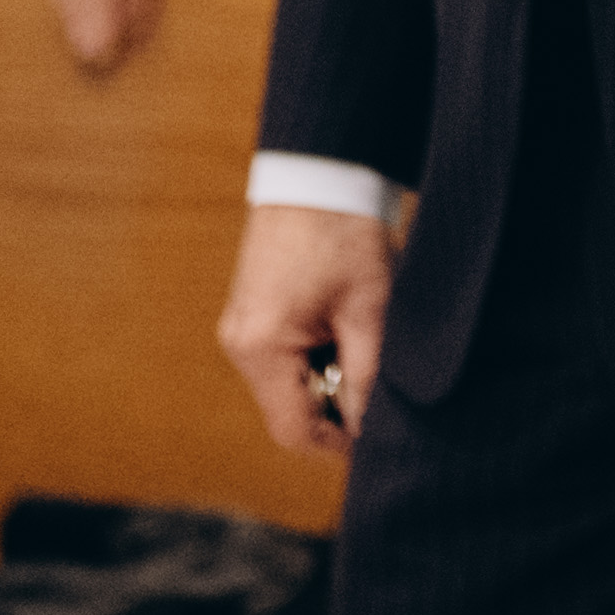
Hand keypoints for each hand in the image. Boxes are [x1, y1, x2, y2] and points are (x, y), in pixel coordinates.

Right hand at [217, 200, 396, 459]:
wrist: (318, 172)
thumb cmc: (343, 232)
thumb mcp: (369, 308)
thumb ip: (367, 375)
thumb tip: (370, 425)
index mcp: (262, 346)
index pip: (293, 429)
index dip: (336, 442)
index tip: (373, 435)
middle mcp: (239, 344)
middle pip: (287, 410)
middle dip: (332, 407)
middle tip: (374, 382)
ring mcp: (240, 328)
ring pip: (285, 385)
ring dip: (324, 379)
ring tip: (360, 342)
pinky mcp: (250, 314)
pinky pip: (280, 359)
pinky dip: (312, 357)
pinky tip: (342, 327)